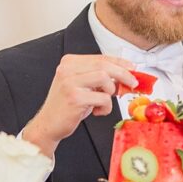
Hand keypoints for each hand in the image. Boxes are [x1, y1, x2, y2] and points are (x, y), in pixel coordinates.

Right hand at [23, 54, 137, 157]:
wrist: (49, 124)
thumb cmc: (67, 106)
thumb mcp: (83, 86)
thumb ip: (99, 78)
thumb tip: (125, 75)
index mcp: (69, 62)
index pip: (101, 57)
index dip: (120, 62)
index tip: (133, 68)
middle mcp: (67, 69)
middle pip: (104, 64)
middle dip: (123, 73)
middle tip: (133, 83)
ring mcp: (70, 82)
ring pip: (104, 78)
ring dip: (111, 92)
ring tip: (104, 101)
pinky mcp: (75, 97)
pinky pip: (102, 98)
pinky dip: (106, 107)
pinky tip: (97, 111)